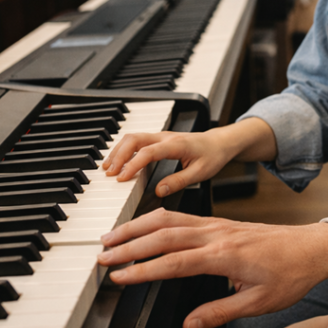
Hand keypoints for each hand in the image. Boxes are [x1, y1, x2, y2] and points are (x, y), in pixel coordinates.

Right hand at [98, 209, 327, 327]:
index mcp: (224, 255)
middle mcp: (216, 234)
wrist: (312, 247)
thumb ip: (219, 312)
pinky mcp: (218, 222)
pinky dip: (155, 219)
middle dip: (129, 244)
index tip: (118, 276)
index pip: (172, 262)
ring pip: (168, 219)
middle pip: (162, 234)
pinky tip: (143, 225)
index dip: (142, 270)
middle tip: (102, 255)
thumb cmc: (289, 274)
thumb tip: (189, 326)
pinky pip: (180, 216)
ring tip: (112, 237)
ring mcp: (216, 225)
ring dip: (137, 226)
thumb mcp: (257, 303)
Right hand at [103, 130, 232, 196]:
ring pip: (132, 137)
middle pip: (134, 139)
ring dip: (118, 151)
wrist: (219, 142)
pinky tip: (118, 161)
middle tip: (109, 174)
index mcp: (175, 145)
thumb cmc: (212, 156)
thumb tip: (159, 190)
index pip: (148, 152)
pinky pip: (136, 140)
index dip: (133, 164)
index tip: (122, 178)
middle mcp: (165, 137)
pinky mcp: (158, 139)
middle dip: (118, 155)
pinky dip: (123, 149)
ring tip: (108, 168)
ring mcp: (160, 136)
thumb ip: (179, 181)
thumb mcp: (201, 173)